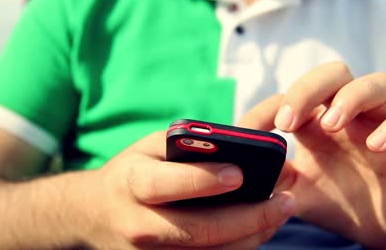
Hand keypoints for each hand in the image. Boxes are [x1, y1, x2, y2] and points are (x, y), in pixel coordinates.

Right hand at [84, 131, 295, 248]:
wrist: (98, 214)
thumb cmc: (134, 171)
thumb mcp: (152, 147)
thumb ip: (190, 145)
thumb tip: (243, 146)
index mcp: (132, 184)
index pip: (165, 185)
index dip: (201, 181)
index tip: (239, 174)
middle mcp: (140, 225)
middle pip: (198, 230)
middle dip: (248, 217)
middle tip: (286, 200)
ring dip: (253, 234)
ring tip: (283, 211)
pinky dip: (241, 245)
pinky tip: (262, 226)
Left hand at [238, 62, 385, 248]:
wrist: (369, 228)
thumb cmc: (329, 201)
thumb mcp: (292, 189)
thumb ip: (271, 174)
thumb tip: (241, 164)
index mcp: (316, 121)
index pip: (292, 94)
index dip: (269, 106)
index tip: (251, 131)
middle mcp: (348, 116)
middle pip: (335, 73)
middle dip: (308, 89)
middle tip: (287, 123)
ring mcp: (380, 126)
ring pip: (378, 83)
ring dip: (351, 98)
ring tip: (330, 125)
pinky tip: (376, 146)